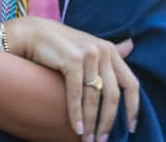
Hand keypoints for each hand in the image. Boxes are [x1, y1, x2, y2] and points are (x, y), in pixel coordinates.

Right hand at [5, 16, 138, 140]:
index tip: (131, 128)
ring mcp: (88, 55)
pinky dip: (76, 113)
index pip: (131, 84)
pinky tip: (76, 128)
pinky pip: (77, 93)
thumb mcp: (88, 45)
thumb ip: (110, 51)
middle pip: (113, 95)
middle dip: (108, 121)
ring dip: (91, 122)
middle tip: (102, 140)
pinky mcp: (72, 60)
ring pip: (94, 97)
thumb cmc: (60, 43)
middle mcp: (103, 51)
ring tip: (87, 139)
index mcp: (110, 50)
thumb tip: (132, 45)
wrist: (32, 33)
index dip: (133, 108)